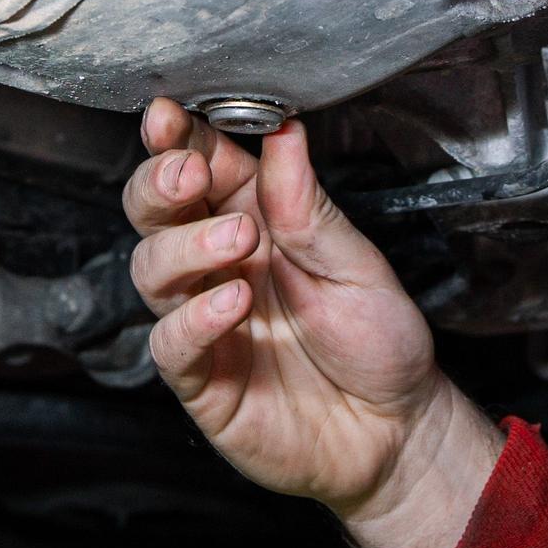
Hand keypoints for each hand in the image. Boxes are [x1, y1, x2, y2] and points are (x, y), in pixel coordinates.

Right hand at [125, 99, 501, 547]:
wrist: (396, 432)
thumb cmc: (378, 343)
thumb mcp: (358, 265)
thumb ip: (308, 206)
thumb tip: (283, 130)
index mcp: (256, 220)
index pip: (200, 166)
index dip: (177, 139)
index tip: (170, 115)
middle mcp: (219, 265)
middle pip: (154, 213)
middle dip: (158, 183)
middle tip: (187, 173)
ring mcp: (203, 320)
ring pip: (151, 268)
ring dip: (186, 245)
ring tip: (238, 239)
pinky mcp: (200, 378)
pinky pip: (170, 343)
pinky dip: (194, 319)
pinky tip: (232, 302)